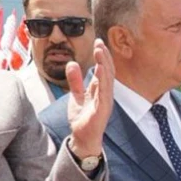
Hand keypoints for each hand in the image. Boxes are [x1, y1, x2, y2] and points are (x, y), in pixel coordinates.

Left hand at [67, 39, 113, 158]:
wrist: (82, 138)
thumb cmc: (82, 119)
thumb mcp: (75, 96)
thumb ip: (75, 81)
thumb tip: (72, 63)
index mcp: (100, 90)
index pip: (103, 70)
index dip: (102, 56)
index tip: (98, 43)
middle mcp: (105, 93)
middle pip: (107, 71)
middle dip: (104, 57)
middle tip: (100, 43)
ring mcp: (105, 101)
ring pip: (107, 79)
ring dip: (104, 64)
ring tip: (100, 51)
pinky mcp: (102, 108)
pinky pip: (104, 91)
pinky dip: (103, 79)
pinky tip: (101, 69)